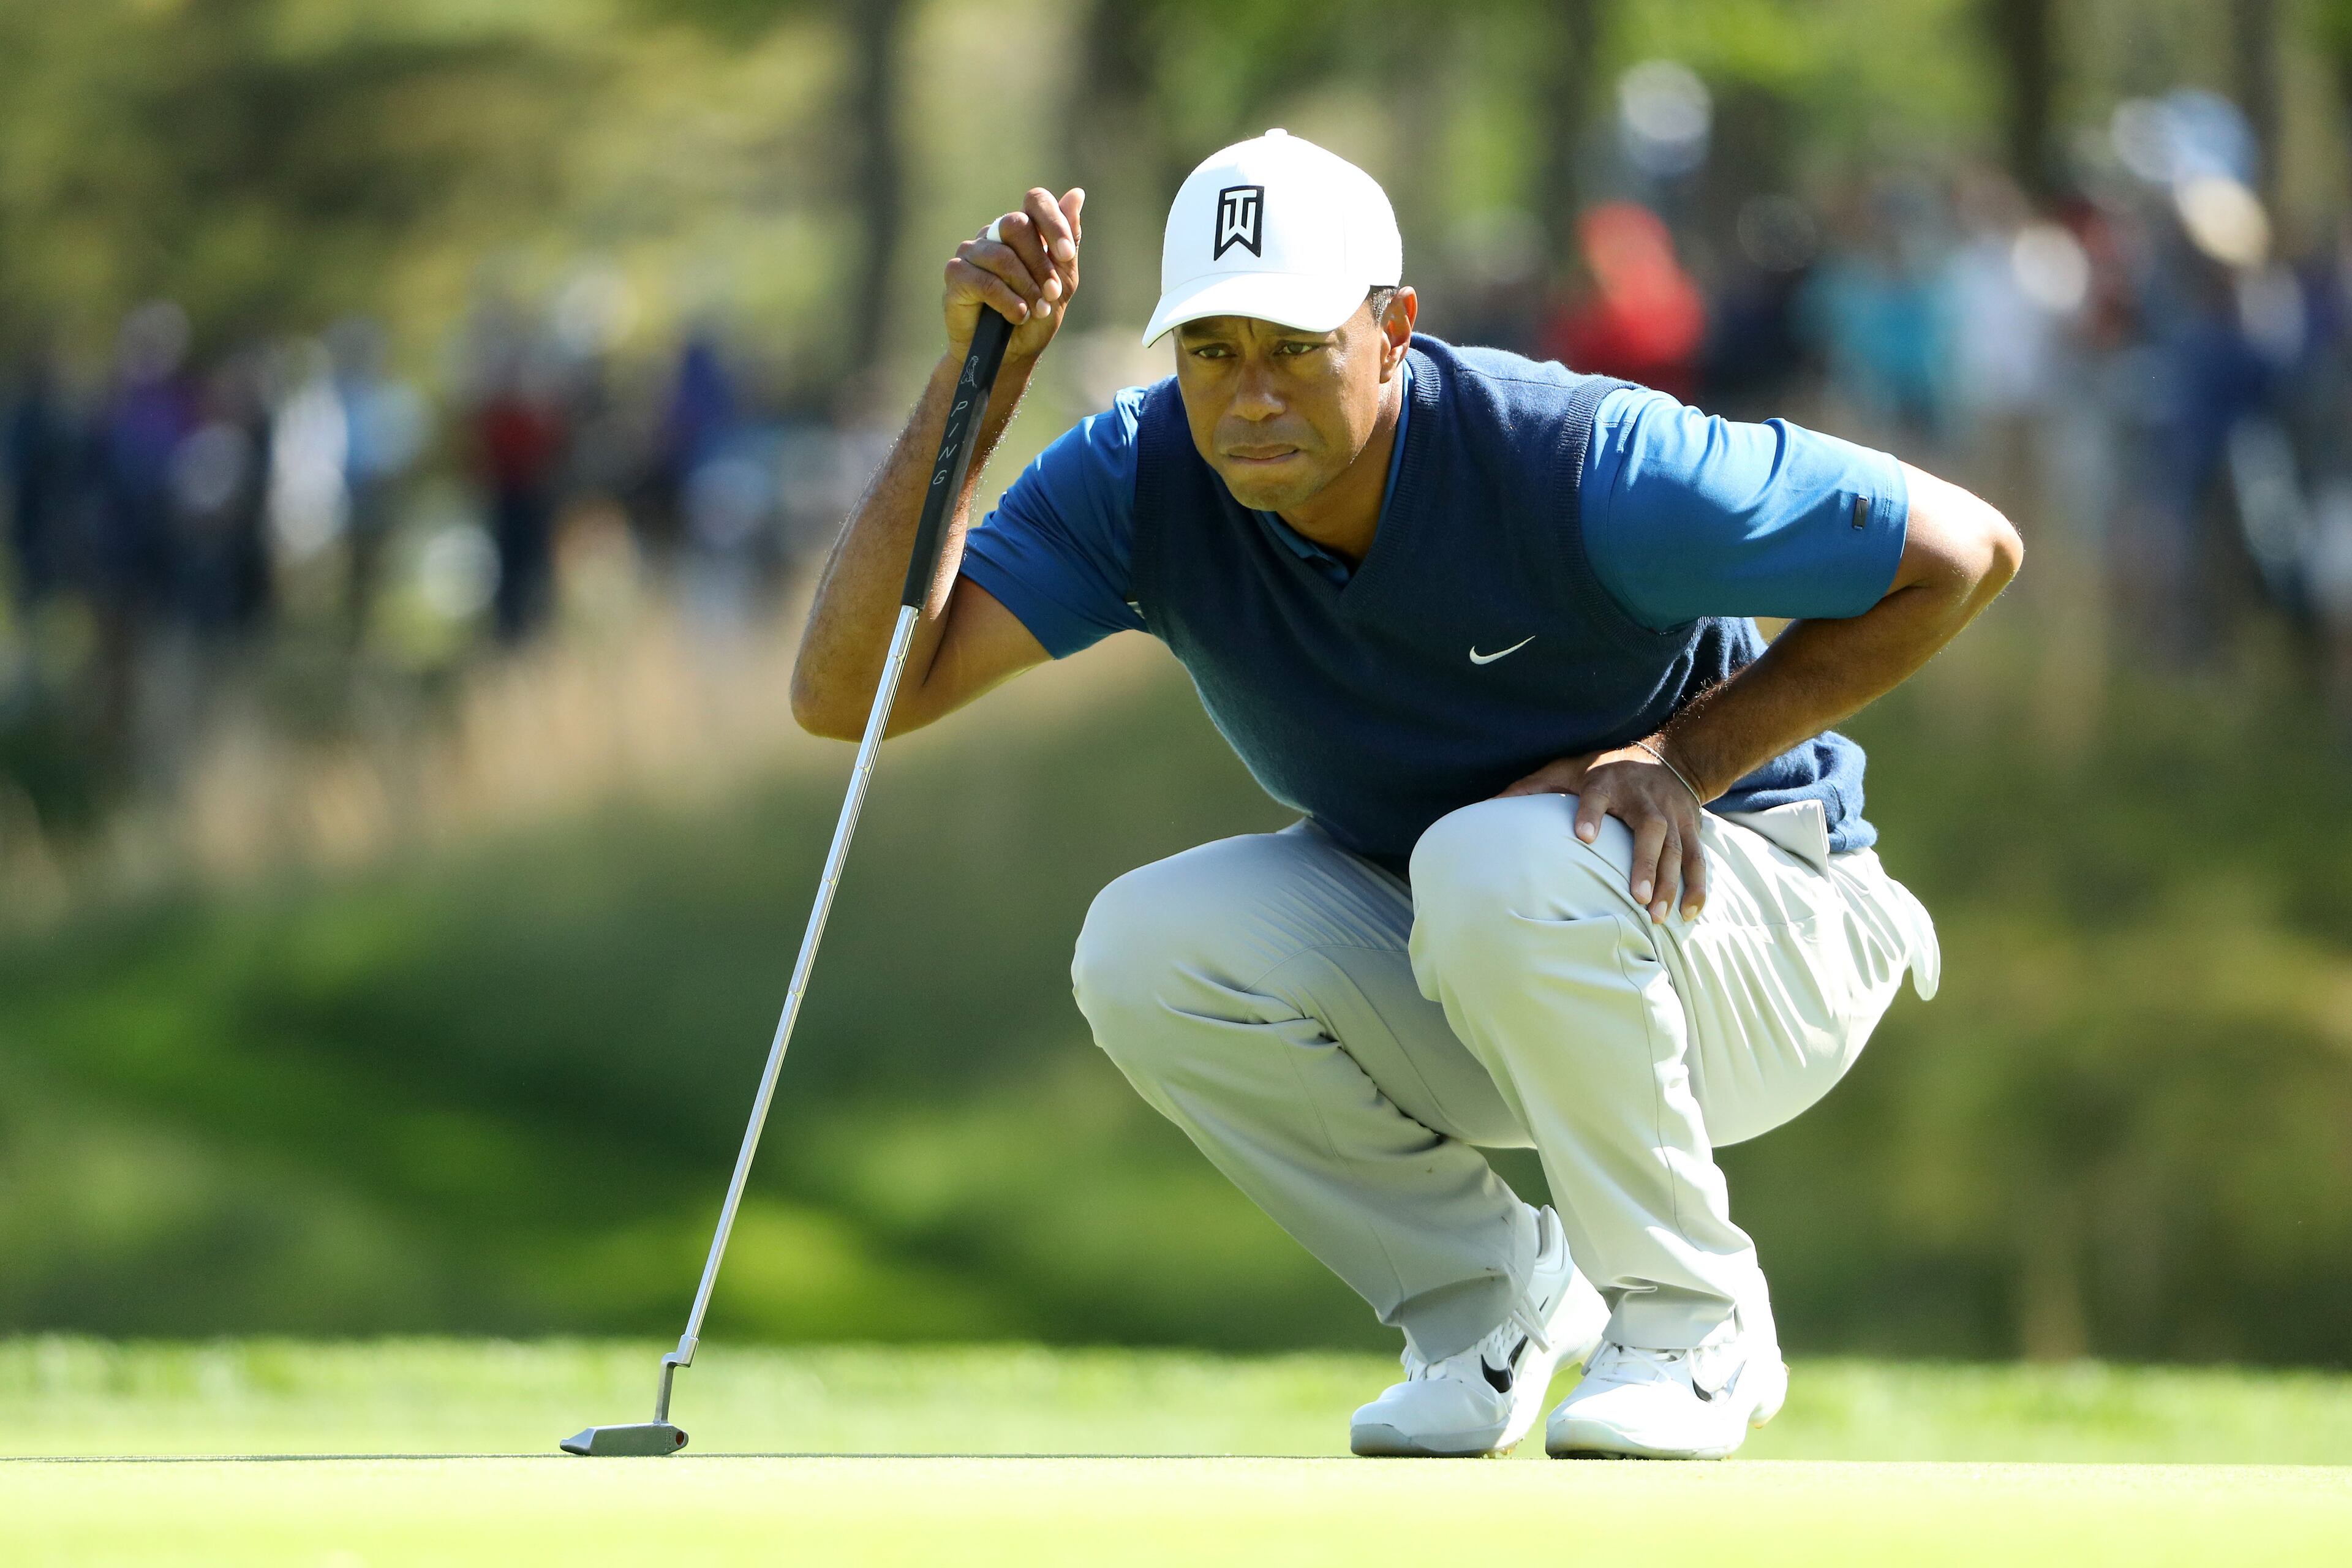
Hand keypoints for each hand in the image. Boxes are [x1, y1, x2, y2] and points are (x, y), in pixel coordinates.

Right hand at [946, 186, 1083, 361]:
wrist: (1009, 355)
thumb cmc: (1034, 318)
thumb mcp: (1061, 282)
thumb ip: (1067, 244)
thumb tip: (1076, 194)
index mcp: (1022, 231)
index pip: (1036, 201)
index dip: (1053, 223)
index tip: (1065, 256)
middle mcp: (994, 234)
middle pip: (1017, 225)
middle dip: (1040, 264)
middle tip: (1051, 294)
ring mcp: (972, 251)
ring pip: (1002, 256)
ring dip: (1026, 287)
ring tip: (1035, 311)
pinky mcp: (955, 274)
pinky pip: (983, 279)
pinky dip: (1006, 300)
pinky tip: (1017, 315)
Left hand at [1495, 740, 1707, 923]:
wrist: (1670, 755)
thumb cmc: (1606, 769)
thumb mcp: (1567, 768)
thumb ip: (1532, 788)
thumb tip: (1488, 806)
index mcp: (1608, 782)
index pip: (1598, 795)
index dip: (1592, 813)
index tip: (1584, 836)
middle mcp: (1644, 799)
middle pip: (1650, 830)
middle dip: (1645, 864)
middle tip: (1637, 897)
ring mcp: (1672, 815)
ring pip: (1677, 850)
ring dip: (1671, 884)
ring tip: (1659, 917)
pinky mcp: (1690, 828)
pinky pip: (1698, 859)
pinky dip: (1697, 886)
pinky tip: (1690, 913)